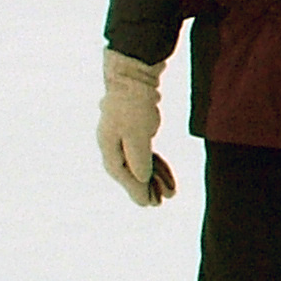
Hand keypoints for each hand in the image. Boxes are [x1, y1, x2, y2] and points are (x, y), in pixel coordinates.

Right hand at [97, 48, 173, 205]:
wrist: (134, 76)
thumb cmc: (134, 104)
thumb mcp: (138, 135)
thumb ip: (138, 160)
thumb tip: (141, 179)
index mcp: (109, 146)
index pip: (122, 174)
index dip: (137, 190)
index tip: (149, 204)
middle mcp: (113, 143)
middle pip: (130, 172)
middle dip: (148, 187)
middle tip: (162, 202)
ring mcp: (123, 136)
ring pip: (139, 162)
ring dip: (155, 177)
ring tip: (171, 192)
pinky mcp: (135, 129)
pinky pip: (145, 152)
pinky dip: (156, 163)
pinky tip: (165, 174)